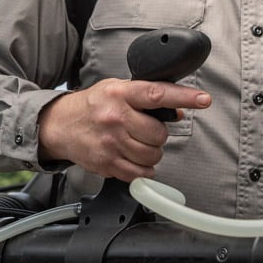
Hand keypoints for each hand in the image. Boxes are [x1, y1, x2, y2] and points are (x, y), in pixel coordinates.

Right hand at [37, 78, 210, 180]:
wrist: (59, 125)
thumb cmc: (91, 106)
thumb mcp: (117, 90)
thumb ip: (146, 97)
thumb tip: (179, 110)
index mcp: (119, 94)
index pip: (157, 94)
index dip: (183, 97)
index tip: (203, 100)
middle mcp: (115, 117)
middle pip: (158, 133)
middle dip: (158, 135)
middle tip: (145, 130)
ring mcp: (110, 142)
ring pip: (152, 155)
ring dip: (151, 153)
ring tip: (136, 143)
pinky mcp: (107, 163)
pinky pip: (139, 172)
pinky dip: (142, 168)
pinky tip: (131, 157)